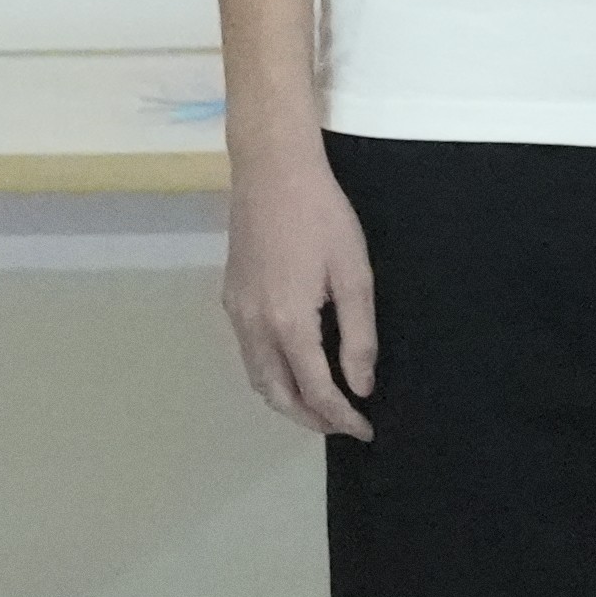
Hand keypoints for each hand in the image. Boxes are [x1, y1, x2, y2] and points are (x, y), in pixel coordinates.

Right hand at [221, 140, 377, 439]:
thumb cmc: (321, 215)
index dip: (342, 417)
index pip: (315, 390)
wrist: (271, 167)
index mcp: (287, 322)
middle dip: (310, 419)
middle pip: (276, 395)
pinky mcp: (230, 295)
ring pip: (256, 376)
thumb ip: (358, 337)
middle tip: (344, 424)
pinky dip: (271, 373)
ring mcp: (236, 310)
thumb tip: (360, 386)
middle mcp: (253, 324)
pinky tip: (296, 363)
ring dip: (287, 399)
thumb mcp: (354, 274)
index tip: (366, 429)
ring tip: (322, 402)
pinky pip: (248, 352)